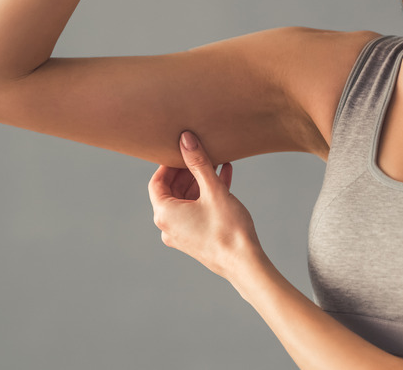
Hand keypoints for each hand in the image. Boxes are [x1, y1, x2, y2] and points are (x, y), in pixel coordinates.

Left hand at [148, 131, 263, 281]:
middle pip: (172, 191)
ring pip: (187, 201)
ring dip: (200, 182)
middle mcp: (168, 226)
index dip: (169, 164)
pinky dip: (207, 196)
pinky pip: (196, 212)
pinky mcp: (196, 239)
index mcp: (164, 214)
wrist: (245, 263)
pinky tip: (225, 179)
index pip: (157, 182)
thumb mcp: (213, 190)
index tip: (183, 150)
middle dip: (188, 171)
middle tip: (202, 153)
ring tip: (218, 163)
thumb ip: (198, 163)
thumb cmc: (228, 228)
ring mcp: (182, 235)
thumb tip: (186, 139)